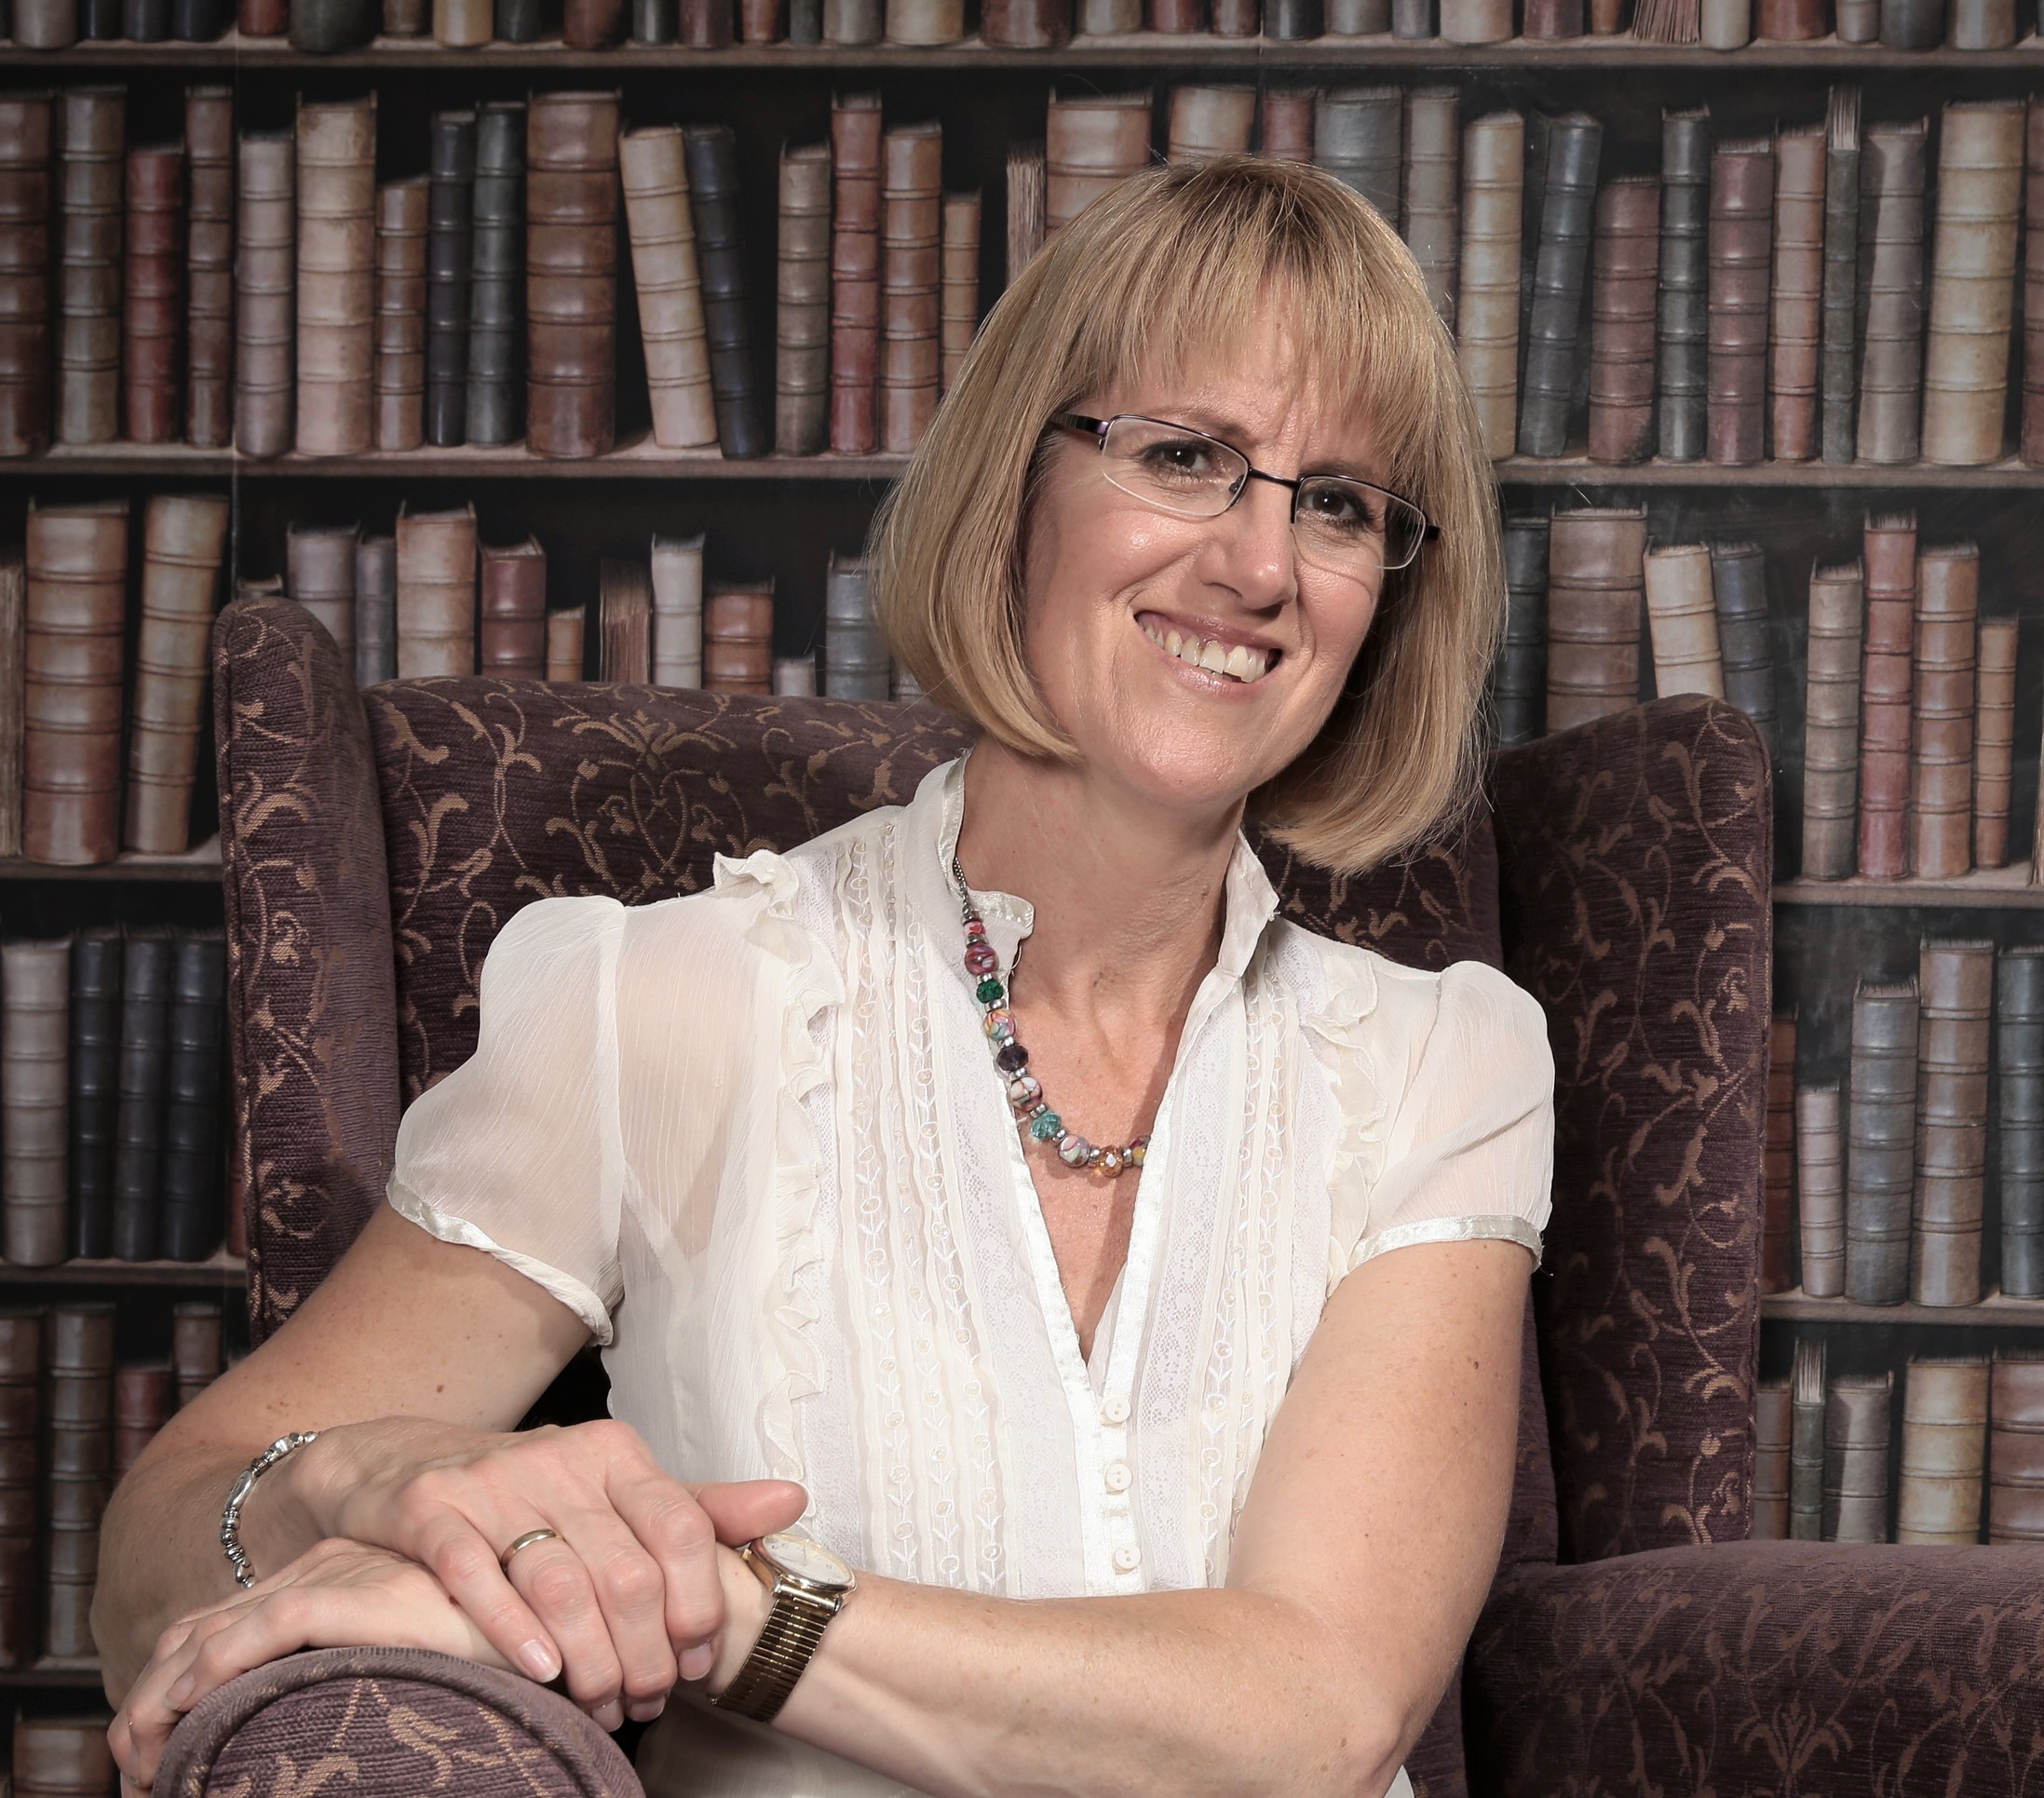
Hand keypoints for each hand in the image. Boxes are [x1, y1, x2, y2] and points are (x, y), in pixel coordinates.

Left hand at [109, 1538, 513, 1796]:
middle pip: (195, 1635)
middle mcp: (318, 1572)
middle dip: (148, 1708)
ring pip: (208, 1640)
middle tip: (139, 1773)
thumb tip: (326, 1740)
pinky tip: (186, 1718)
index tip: (156, 1761)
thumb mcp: (410, 1657)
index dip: (171, 1692)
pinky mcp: (346, 1592)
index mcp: (328, 1582)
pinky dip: (211, 1674)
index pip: (218, 1630)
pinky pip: (256, 1633)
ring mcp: (331, 1576)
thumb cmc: (489, 1648)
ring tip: (151, 1767)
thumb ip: (370, 1673)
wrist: (540, 1605)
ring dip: (162, 1705)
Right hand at [304, 1418, 805, 1729]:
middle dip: (644, 1652)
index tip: (698, 1660)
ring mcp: (491, 1482)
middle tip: (647, 1701)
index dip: (698, 1604)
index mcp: (616, 1452)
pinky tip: (540, 1672)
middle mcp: (559, 1458)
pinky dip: (510, 1629)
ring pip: (558, 1582)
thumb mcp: (620, 1492)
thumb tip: (795, 1500)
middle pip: (625, 1570)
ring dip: (588, 1660)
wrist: (403, 1466)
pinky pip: (474, 1573)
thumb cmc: (533, 1495)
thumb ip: (702, 1506)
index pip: (682, 1526)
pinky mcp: (430, 1509)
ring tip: (599, 1704)